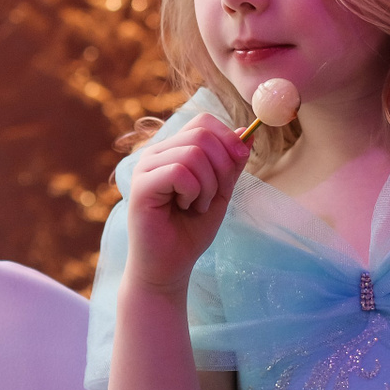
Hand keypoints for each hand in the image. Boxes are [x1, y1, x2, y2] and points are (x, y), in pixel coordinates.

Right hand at [122, 114, 250, 299]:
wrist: (169, 267)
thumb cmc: (190, 231)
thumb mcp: (221, 192)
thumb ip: (231, 163)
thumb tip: (248, 131)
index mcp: (172, 151)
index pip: (203, 122)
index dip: (227, 138)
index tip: (239, 161)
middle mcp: (156, 153)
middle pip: (202, 134)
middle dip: (222, 166)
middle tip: (213, 196)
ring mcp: (145, 168)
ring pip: (193, 152)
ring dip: (208, 185)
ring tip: (198, 206)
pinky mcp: (141, 186)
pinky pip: (179, 172)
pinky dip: (193, 192)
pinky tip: (185, 207)